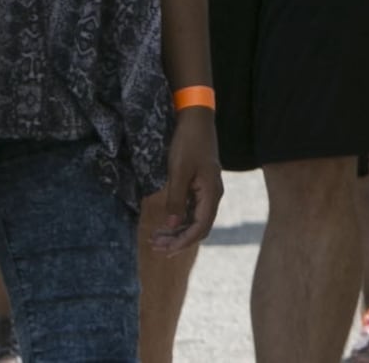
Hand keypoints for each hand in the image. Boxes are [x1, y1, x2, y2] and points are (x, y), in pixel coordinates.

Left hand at [140, 112, 222, 252]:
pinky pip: (192, 210)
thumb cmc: (188, 142)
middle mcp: (213, 195)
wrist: (196, 118)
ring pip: (195, 220)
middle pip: (199, 227)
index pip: (200, 227)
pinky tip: (165, 224)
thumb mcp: (178, 171)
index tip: (165, 250)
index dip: (183, 241)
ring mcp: (207, 190)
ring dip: (177, 231)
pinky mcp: (200, 185)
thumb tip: (171, 226)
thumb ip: (176, 199)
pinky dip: (179, 219)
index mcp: (211, 193)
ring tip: (156, 238)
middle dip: (178, 240)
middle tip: (155, 247)